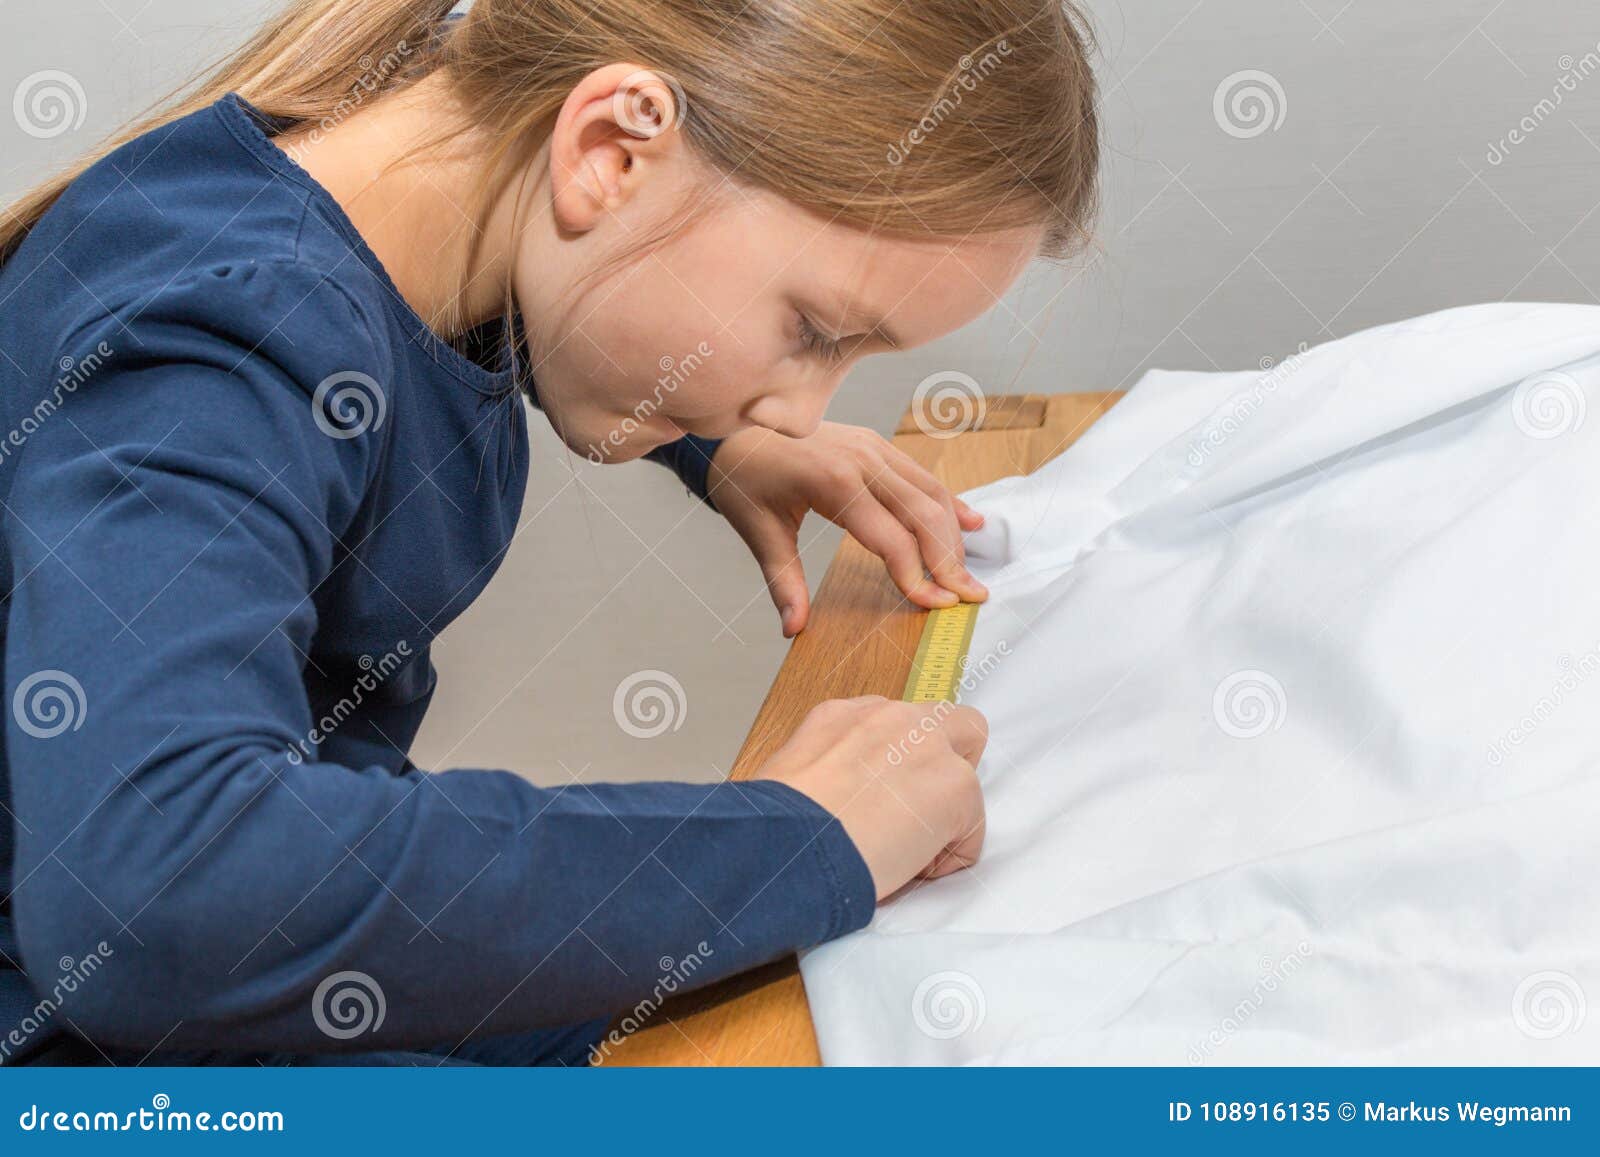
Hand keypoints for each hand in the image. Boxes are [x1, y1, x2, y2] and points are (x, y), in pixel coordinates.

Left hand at [708, 423, 987, 636]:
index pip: (892, 540)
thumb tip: (792, 629)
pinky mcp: (875, 444)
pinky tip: (970, 523)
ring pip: (930, 494)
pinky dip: (947, 501)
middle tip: (972, 597)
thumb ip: (783, 582)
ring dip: (952, 535)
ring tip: (967, 574)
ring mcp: (873, 447)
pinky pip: (920, 475)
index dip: (917, 578)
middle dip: (950, 561)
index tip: (935, 607)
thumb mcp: (759, 533)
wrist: (732, 425)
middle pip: (924, 516)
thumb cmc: (744, 478)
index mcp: (835, 482)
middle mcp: (863, 460)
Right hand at [756, 696, 987, 898]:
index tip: (880, 798)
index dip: (896, 765)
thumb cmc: (777, 826)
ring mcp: (928, 745)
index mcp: (843, 716)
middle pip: (953, 723)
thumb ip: (830, 770)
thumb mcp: (789, 775)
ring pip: (967, 777)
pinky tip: (910, 868)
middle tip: (918, 811)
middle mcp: (890, 718)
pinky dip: (950, 855)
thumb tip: (838, 804)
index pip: (893, 726)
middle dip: (946, 765)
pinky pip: (972, 828)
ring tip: (905, 852)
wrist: (790, 843)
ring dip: (946, 816)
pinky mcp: (956, 785)